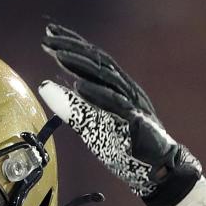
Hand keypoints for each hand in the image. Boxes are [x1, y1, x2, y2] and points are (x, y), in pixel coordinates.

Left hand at [38, 22, 202, 205]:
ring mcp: (133, 103)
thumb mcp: (92, 126)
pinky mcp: (137, 121)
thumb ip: (73, 107)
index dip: (72, 46)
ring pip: (106, 77)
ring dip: (81, 64)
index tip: (50, 35)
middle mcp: (126, 90)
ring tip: (58, 54)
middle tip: (49, 36)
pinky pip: (116, 104)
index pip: (93, 61)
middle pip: (98, 62)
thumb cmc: (126, 147)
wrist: (157, 170)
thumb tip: (48, 87)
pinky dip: (98, 94)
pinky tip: (79, 86)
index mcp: (117, 89)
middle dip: (73, 47)